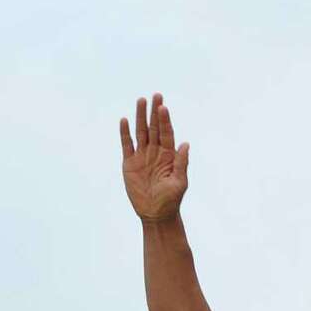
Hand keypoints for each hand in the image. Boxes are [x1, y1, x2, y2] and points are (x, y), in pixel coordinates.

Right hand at [120, 94, 188, 222]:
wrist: (156, 215)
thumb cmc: (171, 201)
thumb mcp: (179, 183)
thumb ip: (182, 163)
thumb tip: (185, 144)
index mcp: (168, 156)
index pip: (166, 133)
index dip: (165, 120)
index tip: (163, 107)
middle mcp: (155, 152)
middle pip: (153, 128)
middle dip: (154, 112)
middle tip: (156, 95)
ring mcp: (142, 156)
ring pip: (140, 132)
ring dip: (140, 116)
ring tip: (141, 100)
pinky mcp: (130, 163)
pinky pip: (127, 145)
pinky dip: (125, 133)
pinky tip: (125, 120)